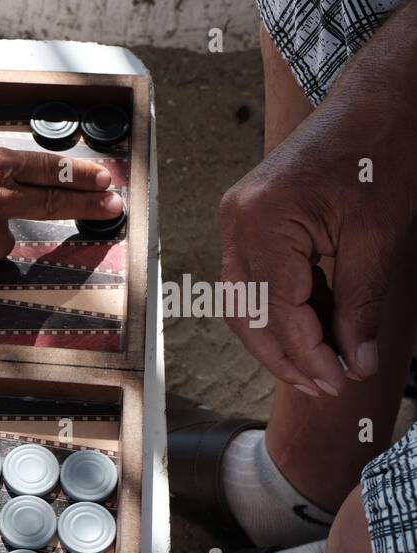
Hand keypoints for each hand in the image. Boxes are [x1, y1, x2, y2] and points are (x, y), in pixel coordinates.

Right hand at [221, 68, 416, 395]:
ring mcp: (236, 219)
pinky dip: (278, 311)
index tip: (338, 384)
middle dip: (282, 357)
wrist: (379, 99)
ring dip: (277, 339)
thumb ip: (360, 307)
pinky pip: (252, 280)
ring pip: (243, 302)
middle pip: (245, 314)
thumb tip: (356, 363)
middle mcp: (236, 222)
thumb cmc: (382, 154)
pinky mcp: (246, 219)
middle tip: (322, 388)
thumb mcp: (378, 239)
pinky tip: (308, 330)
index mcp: (263, 221)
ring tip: (316, 368)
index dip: (307, 355)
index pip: (277, 311)